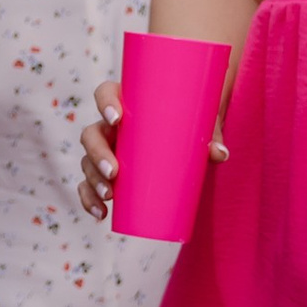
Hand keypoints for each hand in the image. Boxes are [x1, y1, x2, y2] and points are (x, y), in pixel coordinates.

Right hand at [81, 67, 230, 222]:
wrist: (190, 142)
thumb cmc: (192, 123)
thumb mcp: (202, 123)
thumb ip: (212, 133)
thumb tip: (219, 153)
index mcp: (128, 103)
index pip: (105, 93)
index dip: (105, 103)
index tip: (118, 119)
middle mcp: (111, 127)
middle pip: (91, 134)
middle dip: (98, 153)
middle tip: (114, 172)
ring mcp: (107, 151)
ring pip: (87, 162)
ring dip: (93, 179)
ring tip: (109, 195)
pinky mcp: (109, 175)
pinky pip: (89, 186)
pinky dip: (90, 200)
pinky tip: (101, 214)